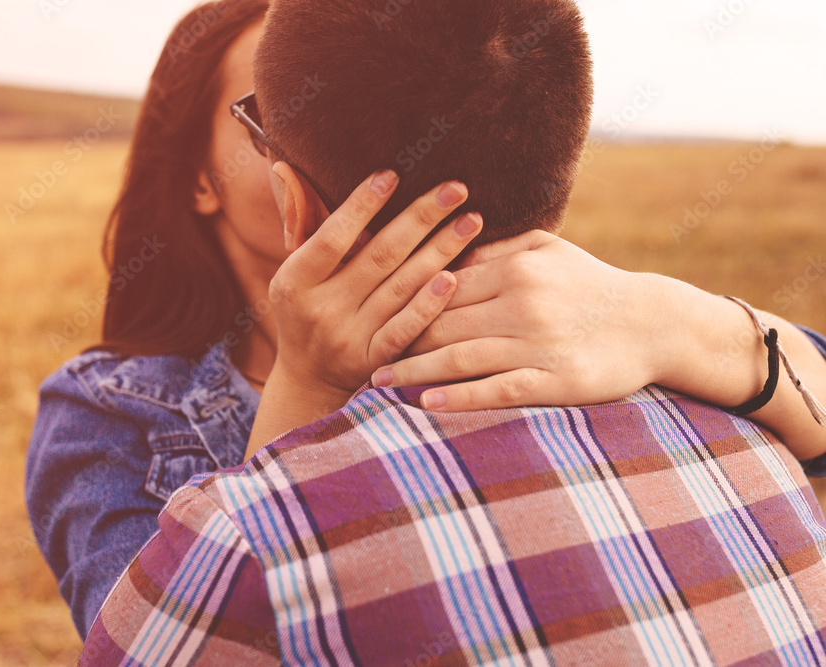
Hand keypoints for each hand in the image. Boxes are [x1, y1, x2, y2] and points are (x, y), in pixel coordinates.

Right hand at [268, 170, 483, 401]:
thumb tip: (289, 169)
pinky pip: (406, 329)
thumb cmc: (305, 310)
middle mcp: (322, 310)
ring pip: (401, 287)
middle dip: (421, 218)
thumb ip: (305, 227)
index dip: (361, 206)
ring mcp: (350, 338)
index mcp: (295, 281)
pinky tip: (454, 277)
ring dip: (441, 250)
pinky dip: (429, 304)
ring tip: (472, 221)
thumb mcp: (294, 274)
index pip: (332, 238)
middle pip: (379, 256)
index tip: (392, 175)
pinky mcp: (374, 361)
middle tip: (457, 188)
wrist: (308, 380)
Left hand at [371, 230, 654, 410]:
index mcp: (515, 269)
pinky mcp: (556, 380)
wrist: (653, 322)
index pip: (442, 287)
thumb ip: (497, 249)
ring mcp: (539, 344)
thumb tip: (445, 253)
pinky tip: (426, 403)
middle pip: (443, 323)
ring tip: (377, 381)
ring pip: (461, 357)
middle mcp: (523, 303)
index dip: (402, 303)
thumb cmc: (591, 283)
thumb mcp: (549, 249)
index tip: (367, 314)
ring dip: (414, 371)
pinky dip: (460, 397)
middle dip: (397, 339)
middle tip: (355, 353)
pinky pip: (498, 389)